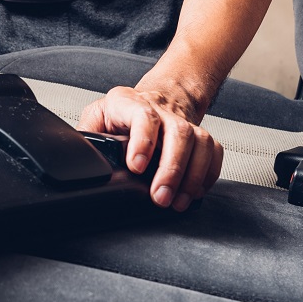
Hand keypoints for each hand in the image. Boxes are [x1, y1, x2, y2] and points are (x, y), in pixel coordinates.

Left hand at [79, 85, 222, 210]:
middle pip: (178, 132)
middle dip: (172, 169)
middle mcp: (160, 109)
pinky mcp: (198, 135)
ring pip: (200, 141)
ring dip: (192, 176)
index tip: (137, 167)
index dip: (143, 142)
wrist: (152, 99)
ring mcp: (182, 121)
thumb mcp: (95, 119)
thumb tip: (89, 161)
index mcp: (128, 103)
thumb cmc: (119, 115)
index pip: (143, 116)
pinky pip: (213, 151)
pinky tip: (194, 191)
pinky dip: (208, 174)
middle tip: (161, 197)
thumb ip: (89, 137)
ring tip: (177, 202)